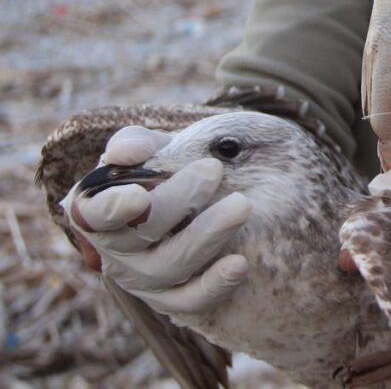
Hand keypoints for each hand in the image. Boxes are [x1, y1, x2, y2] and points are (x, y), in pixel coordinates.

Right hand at [63, 126, 251, 315]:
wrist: (185, 197)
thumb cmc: (158, 168)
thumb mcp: (144, 149)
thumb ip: (133, 143)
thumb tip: (128, 152)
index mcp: (97, 211)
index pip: (96, 214)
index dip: (114, 208)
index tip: (139, 196)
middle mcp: (115, 251)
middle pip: (142, 235)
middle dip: (180, 202)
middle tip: (214, 169)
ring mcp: (142, 278)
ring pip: (171, 266)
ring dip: (208, 236)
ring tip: (241, 205)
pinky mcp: (170, 298)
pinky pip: (190, 301)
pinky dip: (215, 285)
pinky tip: (240, 264)